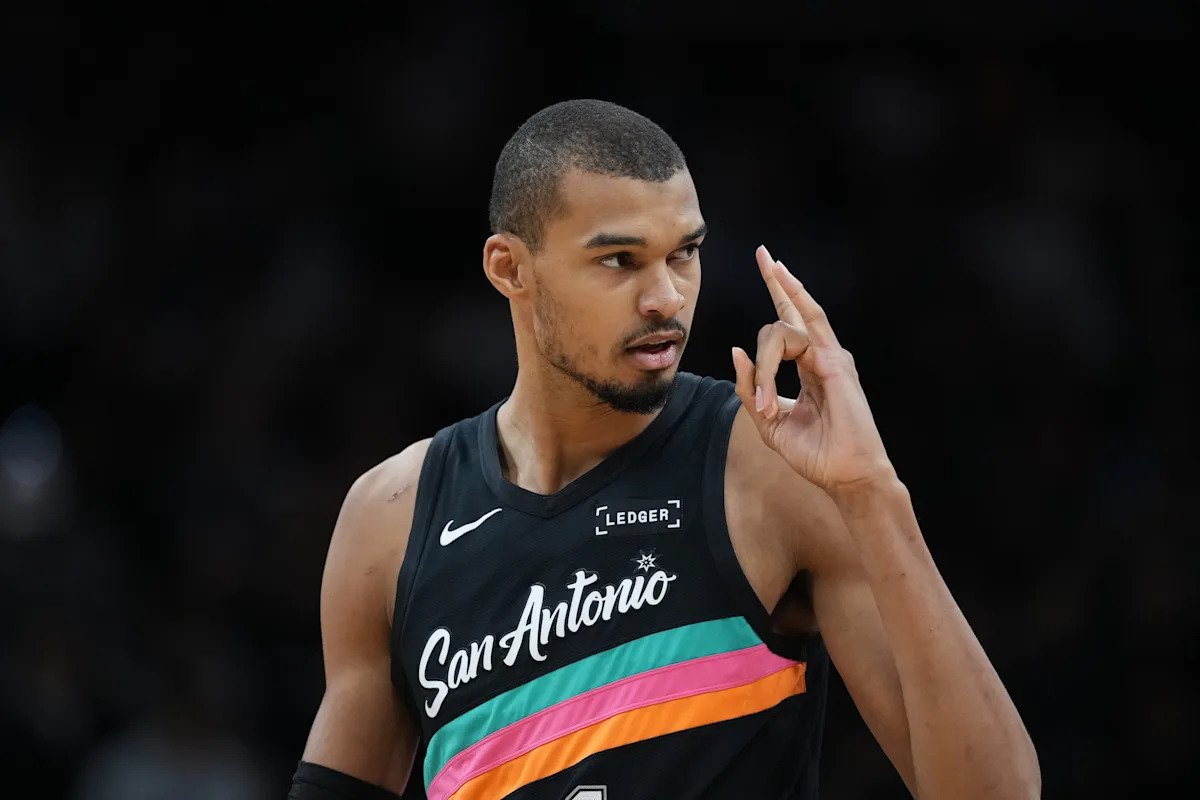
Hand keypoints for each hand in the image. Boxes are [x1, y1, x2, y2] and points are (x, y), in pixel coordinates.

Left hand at [731, 245, 895, 494]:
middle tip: (762, 252)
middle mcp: (823, 356)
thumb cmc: (815, 453)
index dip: (778, 294)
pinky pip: (801, 340)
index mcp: (810, 367)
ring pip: (786, 331)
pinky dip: (775, 362)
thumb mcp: (770, 421)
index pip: (789, 325)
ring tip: (770, 407)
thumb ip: (752, 388)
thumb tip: (736, 352)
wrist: (845, 476)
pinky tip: (768, 371)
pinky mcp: (836, 364)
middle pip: (793, 312)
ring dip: (765, 365)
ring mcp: (832, 357)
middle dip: (778, 281)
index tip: (767, 264)